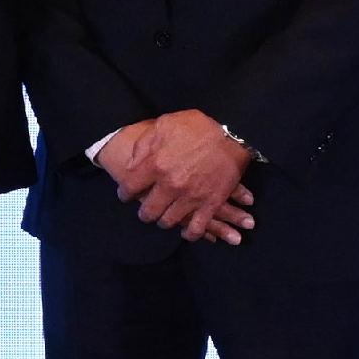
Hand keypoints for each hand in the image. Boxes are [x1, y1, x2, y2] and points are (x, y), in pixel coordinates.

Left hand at [120, 110, 255, 244]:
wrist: (233, 134)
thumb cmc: (197, 127)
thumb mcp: (164, 125)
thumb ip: (143, 145)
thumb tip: (131, 165)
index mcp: (156, 164)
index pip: (130, 188)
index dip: (124, 194)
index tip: (125, 195)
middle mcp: (170, 185)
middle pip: (148, 211)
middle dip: (144, 213)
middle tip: (145, 211)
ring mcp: (191, 197)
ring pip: (169, 221)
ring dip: (164, 221)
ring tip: (163, 217)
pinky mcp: (210, 204)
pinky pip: (196, 228)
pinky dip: (190, 233)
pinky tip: (186, 232)